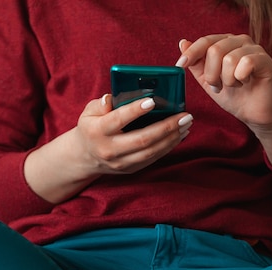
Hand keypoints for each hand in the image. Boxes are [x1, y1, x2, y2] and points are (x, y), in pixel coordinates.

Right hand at [74, 94, 191, 175]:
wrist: (85, 156)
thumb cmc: (91, 127)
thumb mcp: (88, 112)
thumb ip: (100, 104)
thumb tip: (111, 98)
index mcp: (97, 131)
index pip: (118, 120)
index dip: (135, 111)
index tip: (152, 101)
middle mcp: (110, 149)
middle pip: (142, 140)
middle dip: (166, 127)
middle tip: (185, 116)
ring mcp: (121, 162)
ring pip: (151, 152)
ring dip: (172, 138)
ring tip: (186, 124)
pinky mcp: (131, 169)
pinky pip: (153, 158)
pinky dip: (169, 146)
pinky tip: (180, 135)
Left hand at [176, 34, 271, 169]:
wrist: (253, 114)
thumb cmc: (233, 96)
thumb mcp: (208, 81)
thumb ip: (196, 64)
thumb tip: (182, 43)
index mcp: (226, 43)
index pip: (205, 41)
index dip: (191, 53)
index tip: (180, 65)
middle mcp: (240, 41)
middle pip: (215, 50)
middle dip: (212, 74)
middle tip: (217, 87)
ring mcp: (254, 49)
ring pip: (229, 58)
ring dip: (227, 79)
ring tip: (233, 86)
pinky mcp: (265, 60)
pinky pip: (246, 63)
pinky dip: (240, 78)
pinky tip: (245, 82)